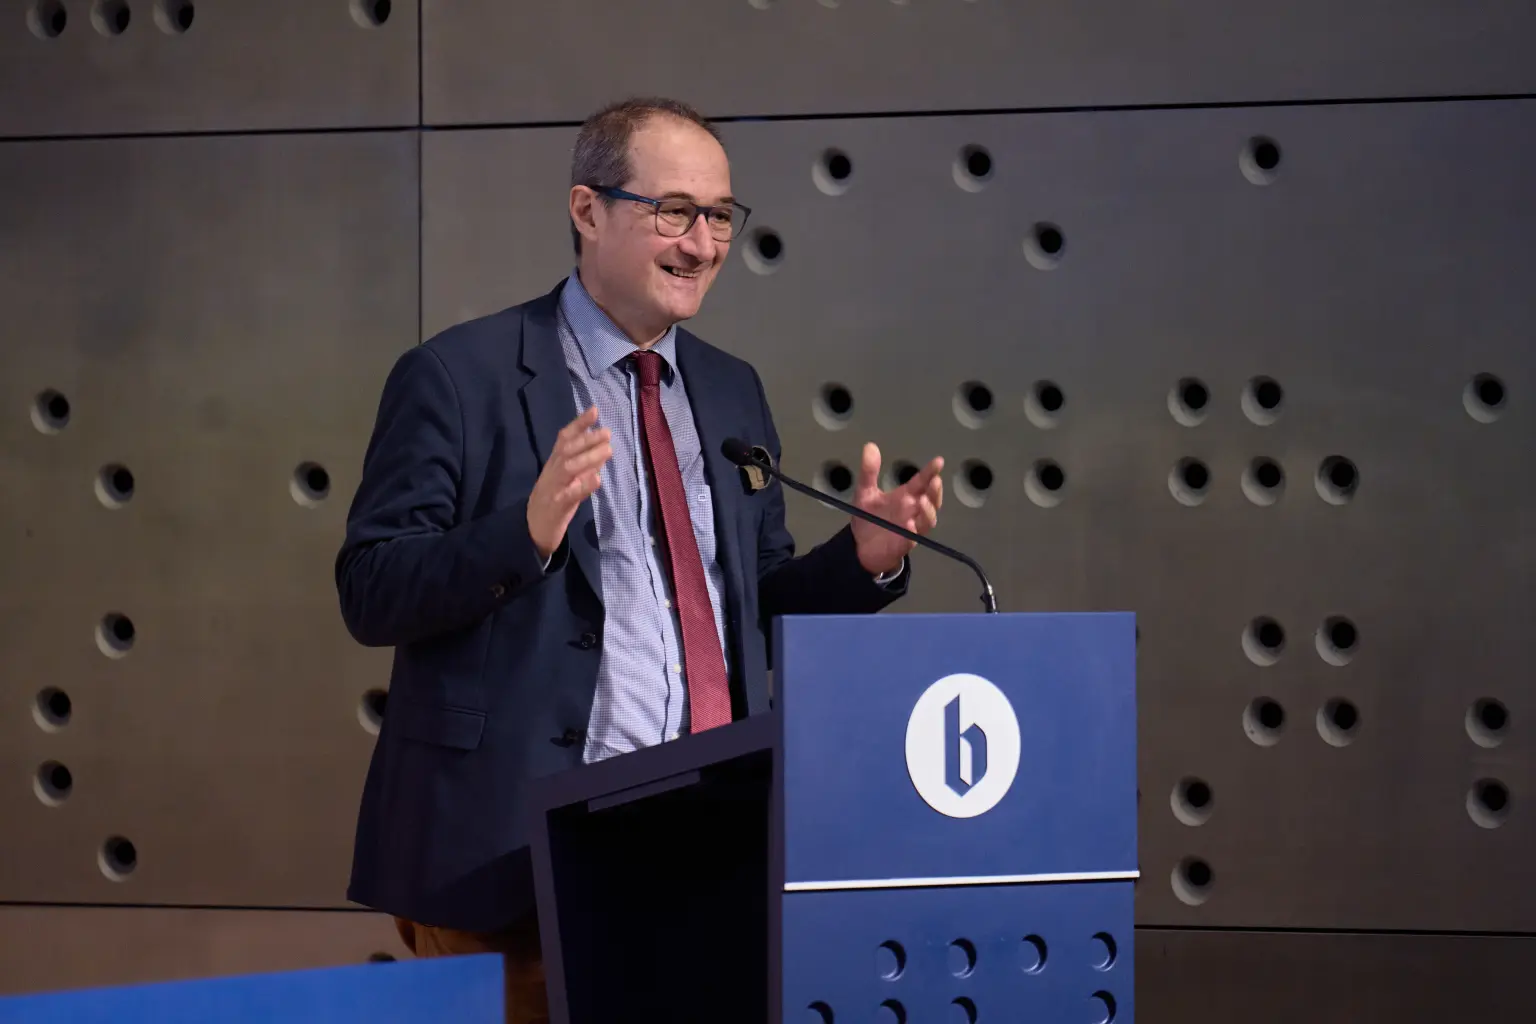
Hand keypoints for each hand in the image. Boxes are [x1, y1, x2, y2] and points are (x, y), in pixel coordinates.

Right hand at [527, 406, 611, 559]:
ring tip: (608, 450)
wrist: (532, 529)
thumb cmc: (554, 501)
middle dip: (587, 439)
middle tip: (607, 432)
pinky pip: (570, 495)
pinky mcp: (557, 507)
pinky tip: (597, 479)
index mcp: (554, 464)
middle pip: (567, 450)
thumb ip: (585, 466)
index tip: (594, 411)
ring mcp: (553, 488)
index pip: (564, 439)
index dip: (578, 424)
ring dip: (588, 458)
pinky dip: (584, 486)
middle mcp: (552, 472)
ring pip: (568, 469)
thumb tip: (603, 448)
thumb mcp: (569, 480)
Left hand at [850, 442, 943, 575]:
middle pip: (932, 500)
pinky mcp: (904, 542)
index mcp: (906, 496)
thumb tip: (870, 446)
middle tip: (935, 481)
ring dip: (928, 511)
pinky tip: (909, 524)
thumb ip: (869, 471)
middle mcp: (912, 510)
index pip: (922, 481)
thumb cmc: (869, 518)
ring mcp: (911, 527)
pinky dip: (913, 531)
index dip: (931, 471)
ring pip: (928, 519)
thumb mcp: (866, 492)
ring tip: (922, 502)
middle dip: (935, 491)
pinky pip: (912, 538)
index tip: (939, 461)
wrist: (861, 546)